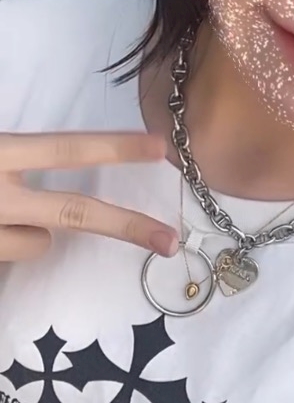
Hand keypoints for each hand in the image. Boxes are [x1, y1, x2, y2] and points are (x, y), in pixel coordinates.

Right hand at [0, 132, 178, 260]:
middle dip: (126, 225)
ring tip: (6, 213)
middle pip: (75, 212)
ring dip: (38, 231)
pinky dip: (8, 242)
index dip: (115, 149)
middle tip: (168, 239)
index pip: (66, 149)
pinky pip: (12, 255)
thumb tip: (42, 156)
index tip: (159, 147)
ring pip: (41, 242)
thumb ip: (12, 151)